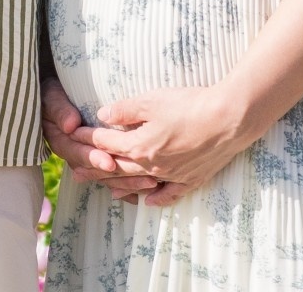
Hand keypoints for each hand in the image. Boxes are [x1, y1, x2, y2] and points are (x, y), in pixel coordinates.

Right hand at [43, 77, 155, 200]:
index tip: (109, 163)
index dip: (94, 158)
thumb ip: (60, 110)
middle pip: (97, 170)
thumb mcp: (51, 97)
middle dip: (119, 175)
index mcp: (62, 142)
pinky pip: (114, 174)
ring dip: (128, 181)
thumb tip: (70, 125)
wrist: (54, 93)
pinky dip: (129, 182)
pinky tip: (146, 189)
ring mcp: (87, 157)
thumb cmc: (54, 92)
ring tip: (151, 183)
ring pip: (108, 176)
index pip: (78, 153)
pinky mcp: (99, 157)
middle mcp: (75, 154)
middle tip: (144, 177)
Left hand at [79, 84, 254, 204]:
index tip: (73, 135)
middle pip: (117, 168)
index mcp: (139, 146)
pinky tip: (148, 201)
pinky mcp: (191, 178)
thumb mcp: (152, 100)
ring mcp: (171, 175)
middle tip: (76, 172)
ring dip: (119, 186)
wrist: (230, 120)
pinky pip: (168, 194)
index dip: (87, 138)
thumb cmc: (190, 106)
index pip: (105, 143)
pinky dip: (156, 198)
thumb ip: (125, 110)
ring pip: (139, 184)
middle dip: (95, 168)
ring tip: (105, 190)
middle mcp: (151, 166)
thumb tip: (102, 116)